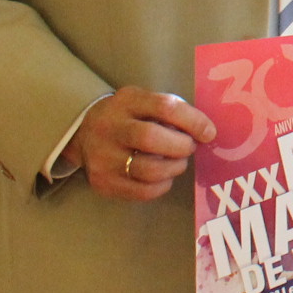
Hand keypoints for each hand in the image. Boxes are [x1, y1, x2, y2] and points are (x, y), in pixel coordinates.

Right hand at [62, 87, 214, 202]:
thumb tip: (205, 132)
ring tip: (177, 163)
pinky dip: (161, 186)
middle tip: (189, 148)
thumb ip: (171, 110)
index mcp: (127, 102)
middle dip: (181, 146)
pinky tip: (163, 177)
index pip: (164, 107)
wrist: (83, 133)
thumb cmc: (127, 116)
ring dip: (174, 168)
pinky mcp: (103, 182)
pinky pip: (141, 191)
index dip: (193, 120)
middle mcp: (111, 128)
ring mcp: (104, 157)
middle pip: (152, 139)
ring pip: (149, 170)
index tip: (209, 132)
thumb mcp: (143, 101)